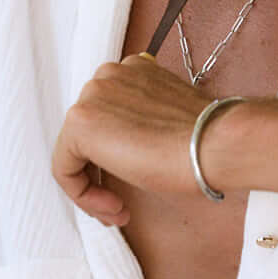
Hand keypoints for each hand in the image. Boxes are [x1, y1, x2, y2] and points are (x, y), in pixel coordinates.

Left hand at [52, 54, 229, 224]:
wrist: (212, 142)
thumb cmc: (203, 140)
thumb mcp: (166, 120)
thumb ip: (142, 120)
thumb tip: (132, 144)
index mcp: (133, 69)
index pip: (109, 116)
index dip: (117, 155)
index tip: (134, 179)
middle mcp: (107, 74)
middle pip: (88, 135)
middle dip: (102, 173)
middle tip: (121, 203)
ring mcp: (92, 95)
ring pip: (73, 152)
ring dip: (94, 187)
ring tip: (119, 210)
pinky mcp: (80, 122)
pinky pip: (65, 168)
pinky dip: (83, 195)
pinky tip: (114, 207)